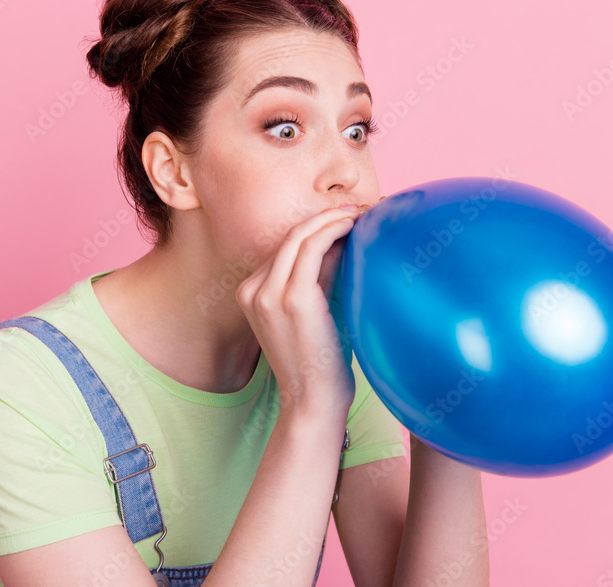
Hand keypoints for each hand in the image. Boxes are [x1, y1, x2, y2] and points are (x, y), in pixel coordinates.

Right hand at [236, 204, 370, 416]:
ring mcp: (268, 293)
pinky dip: (334, 230)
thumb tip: (342, 245)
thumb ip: (317, 282)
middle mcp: (252, 290)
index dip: (316, 228)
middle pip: (290, 236)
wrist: (312, 402)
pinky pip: (312, 248)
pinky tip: (355, 227)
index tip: (345, 220)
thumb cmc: (319, 364)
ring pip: (300, 236)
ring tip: (361, 214)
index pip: (284, 248)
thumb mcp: (311, 315)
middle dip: (325, 216)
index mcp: (251, 293)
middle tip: (357, 209)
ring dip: (333, 218)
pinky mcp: (291, 297)